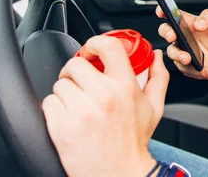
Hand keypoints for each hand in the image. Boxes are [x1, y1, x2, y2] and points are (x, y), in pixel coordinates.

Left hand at [42, 36, 169, 176]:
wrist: (118, 172)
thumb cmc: (133, 141)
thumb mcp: (154, 107)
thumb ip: (158, 78)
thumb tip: (157, 56)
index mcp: (125, 87)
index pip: (109, 47)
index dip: (95, 43)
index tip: (91, 50)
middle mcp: (103, 96)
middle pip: (76, 64)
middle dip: (76, 72)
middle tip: (81, 82)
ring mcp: (81, 110)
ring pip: (60, 83)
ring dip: (66, 91)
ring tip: (78, 104)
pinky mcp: (61, 125)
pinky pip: (49, 102)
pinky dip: (55, 107)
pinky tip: (69, 117)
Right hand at [157, 7, 207, 82]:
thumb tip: (198, 23)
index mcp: (188, 23)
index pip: (171, 14)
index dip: (163, 11)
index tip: (162, 11)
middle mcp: (181, 37)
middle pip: (165, 32)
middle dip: (166, 33)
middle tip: (173, 36)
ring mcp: (181, 52)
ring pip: (172, 53)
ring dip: (179, 56)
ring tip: (189, 58)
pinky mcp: (185, 67)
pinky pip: (188, 69)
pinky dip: (200, 71)